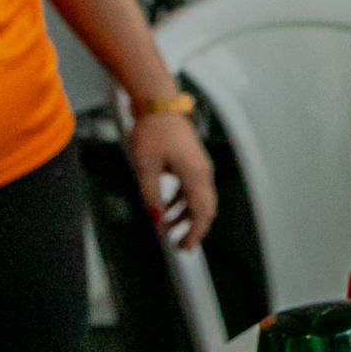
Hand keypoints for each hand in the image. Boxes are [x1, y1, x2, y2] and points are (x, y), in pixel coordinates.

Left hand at [129, 112, 217, 249]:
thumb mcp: (146, 166)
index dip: (195, 233)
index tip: (185, 247)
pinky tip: (166, 207)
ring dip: (185, 215)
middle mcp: (202, 173)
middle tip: (180, 243)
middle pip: (205, 209)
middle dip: (193, 228)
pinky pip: (192, 189)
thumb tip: (155, 217)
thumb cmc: (154, 130)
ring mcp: (199, 168)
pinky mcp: (192, 163)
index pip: (202, 213)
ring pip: (198, 200)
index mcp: (195, 175)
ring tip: (167, 227)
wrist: (159, 105)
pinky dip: (181, 201)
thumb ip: (151, 194)